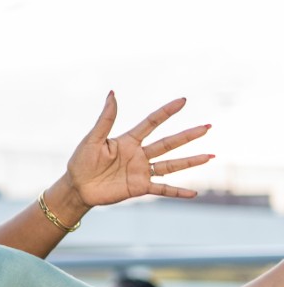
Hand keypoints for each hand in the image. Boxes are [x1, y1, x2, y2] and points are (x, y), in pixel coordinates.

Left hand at [64, 92, 212, 207]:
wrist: (77, 187)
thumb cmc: (81, 161)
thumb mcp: (93, 138)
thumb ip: (106, 118)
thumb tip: (113, 93)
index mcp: (128, 140)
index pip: (151, 123)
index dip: (167, 112)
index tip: (183, 100)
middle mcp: (139, 155)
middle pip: (167, 143)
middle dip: (188, 135)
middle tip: (208, 126)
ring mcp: (141, 172)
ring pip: (171, 165)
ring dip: (190, 161)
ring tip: (210, 156)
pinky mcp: (139, 188)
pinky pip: (162, 189)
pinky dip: (177, 192)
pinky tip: (194, 193)